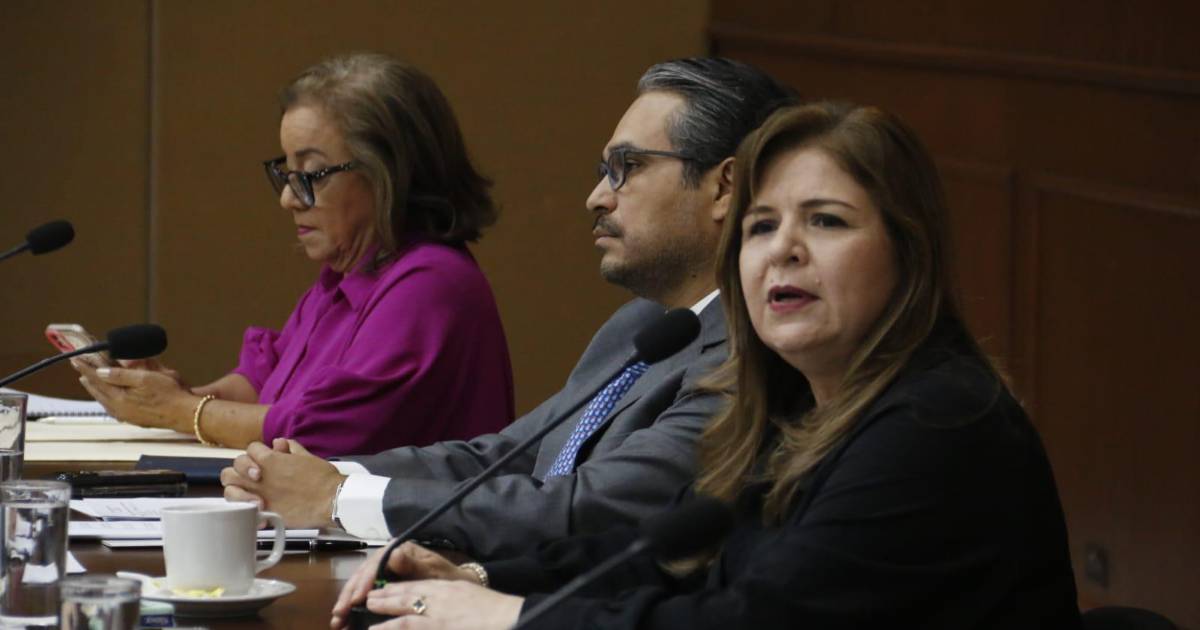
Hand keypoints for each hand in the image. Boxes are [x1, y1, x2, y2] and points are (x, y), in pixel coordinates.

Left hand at [75, 363, 193, 431]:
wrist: (186, 414)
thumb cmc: (170, 394)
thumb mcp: (146, 378)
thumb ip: (121, 375)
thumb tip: (101, 372)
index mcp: (120, 399)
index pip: (98, 380)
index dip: (86, 368)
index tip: (76, 360)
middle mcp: (119, 410)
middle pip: (98, 392)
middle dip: (88, 378)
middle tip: (80, 368)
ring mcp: (127, 416)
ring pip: (104, 401)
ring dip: (96, 389)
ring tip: (89, 381)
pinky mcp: (135, 419)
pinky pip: (113, 408)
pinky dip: (106, 399)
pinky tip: (108, 397)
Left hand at [221, 439, 343, 527]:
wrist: (330, 500)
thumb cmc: (322, 479)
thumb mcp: (307, 456)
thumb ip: (291, 448)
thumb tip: (281, 443)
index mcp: (269, 460)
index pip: (251, 449)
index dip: (258, 454)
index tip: (265, 460)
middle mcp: (259, 477)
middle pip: (231, 470)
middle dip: (238, 472)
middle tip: (251, 477)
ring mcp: (258, 495)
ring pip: (230, 491)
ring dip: (237, 491)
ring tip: (249, 494)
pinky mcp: (263, 513)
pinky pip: (243, 512)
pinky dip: (247, 512)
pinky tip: (258, 512)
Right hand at [331, 542, 481, 626]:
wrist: (457, 584)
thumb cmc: (447, 577)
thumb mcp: (433, 571)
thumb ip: (413, 565)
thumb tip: (393, 555)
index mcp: (399, 548)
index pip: (375, 563)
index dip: (364, 581)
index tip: (357, 599)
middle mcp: (387, 556)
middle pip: (363, 574)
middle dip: (349, 595)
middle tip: (339, 614)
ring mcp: (383, 569)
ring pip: (360, 584)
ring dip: (347, 602)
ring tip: (337, 621)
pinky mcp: (383, 581)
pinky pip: (366, 592)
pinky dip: (354, 606)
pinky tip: (346, 619)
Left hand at [334, 579, 521, 629]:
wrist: (510, 618)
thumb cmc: (496, 612)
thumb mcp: (471, 599)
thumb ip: (454, 601)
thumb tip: (444, 607)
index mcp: (450, 588)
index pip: (418, 584)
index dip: (397, 587)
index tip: (383, 590)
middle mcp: (441, 596)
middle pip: (405, 591)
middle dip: (383, 594)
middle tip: (365, 598)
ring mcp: (437, 612)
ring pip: (402, 608)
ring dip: (382, 609)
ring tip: (365, 611)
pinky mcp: (437, 625)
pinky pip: (407, 626)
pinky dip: (389, 627)